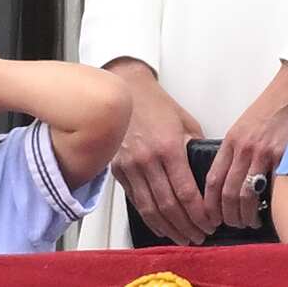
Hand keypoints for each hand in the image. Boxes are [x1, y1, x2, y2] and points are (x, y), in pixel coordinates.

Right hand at [107, 58, 213, 244]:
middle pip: (169, 206)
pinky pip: (134, 199)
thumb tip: (207, 177)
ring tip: (183, 238)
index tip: (211, 223)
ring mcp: (129, 165)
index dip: (201, 214)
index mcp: (168, 148)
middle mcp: (147, 159)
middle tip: (200, 236)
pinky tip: (160, 225)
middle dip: (188, 226)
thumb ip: (197, 151)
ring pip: (149, 208)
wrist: (125, 91)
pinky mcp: (116, 168)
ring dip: (168, 228)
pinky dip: (148, 217)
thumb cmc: (157, 105)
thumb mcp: (186, 124)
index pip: (187, 193)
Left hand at [203, 74, 287, 229]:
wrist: (286, 98)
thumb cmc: (266, 115)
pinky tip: (260, 212)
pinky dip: (261, 204)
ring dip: (242, 213)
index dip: (208, 201)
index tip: (207, 214)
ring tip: (244, 222)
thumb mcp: (242, 131)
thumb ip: (233, 152)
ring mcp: (261, 154)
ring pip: (244, 192)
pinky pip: (266, 187)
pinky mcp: (278, 157)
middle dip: (224, 213)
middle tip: (227, 224)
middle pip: (226, 190)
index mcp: (230, 142)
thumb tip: (226, 177)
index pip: (212, 178)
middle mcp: (242, 149)